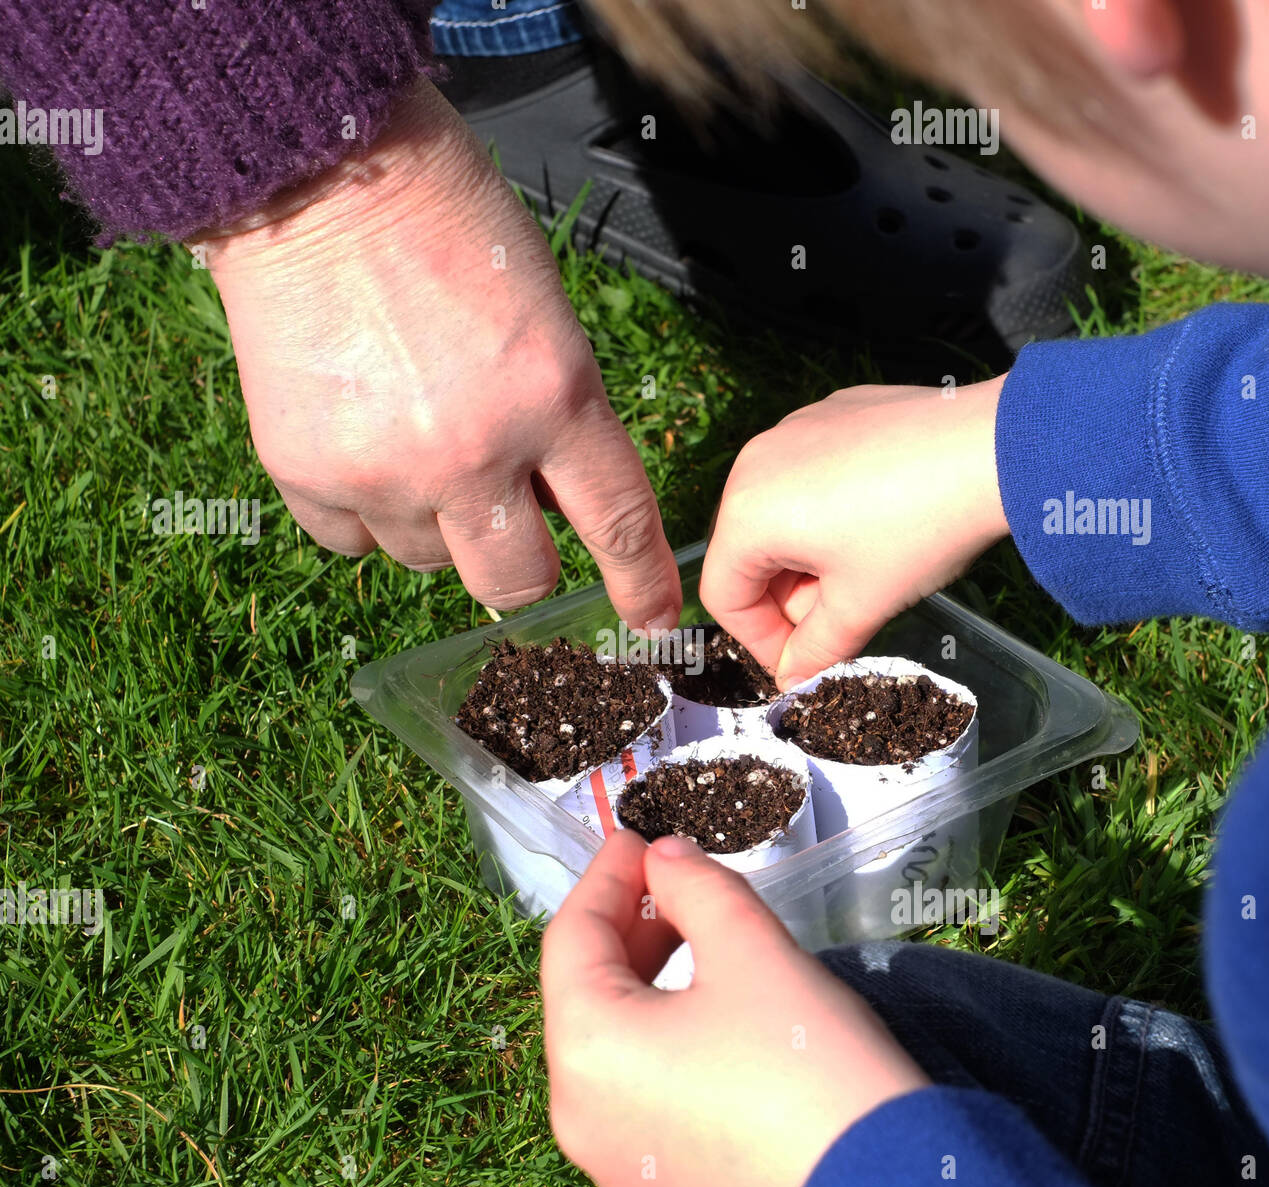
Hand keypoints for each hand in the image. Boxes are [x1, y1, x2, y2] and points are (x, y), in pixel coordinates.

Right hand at [199, 81, 680, 631]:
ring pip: (430, 563)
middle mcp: (474, 453)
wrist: (317, 176)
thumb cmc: (445, 226)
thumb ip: (559, 419)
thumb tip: (548, 507)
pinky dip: (366, 512)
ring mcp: (386, 471)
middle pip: (516, 581)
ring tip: (414, 441)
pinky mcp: (309, 473)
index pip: (618, 524)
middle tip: (509, 523)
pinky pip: (353, 542)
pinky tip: (363, 446)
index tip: (649, 617)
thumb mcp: (546, 317)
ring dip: (437, 525)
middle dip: (524, 565)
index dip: (640, 583)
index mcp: (553, 397)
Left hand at [542, 832, 928, 1186]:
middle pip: (586, 1000)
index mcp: (586, 1049)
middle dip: (630, 934)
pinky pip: (643, 1112)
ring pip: (614, 1058)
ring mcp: (617, 1171)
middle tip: (674, 888)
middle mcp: (580, 1119)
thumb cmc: (811, 1062)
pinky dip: (663, 1059)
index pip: (572, 938)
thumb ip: (696, 886)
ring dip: (646, 995)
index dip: (605, 878)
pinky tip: (713, 1034)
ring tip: (697, 951)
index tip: (638, 840)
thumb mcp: (752, 947)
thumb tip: (664, 859)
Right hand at [702, 378, 1009, 688]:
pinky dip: (831, 510)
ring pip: (779, 513)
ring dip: (809, 557)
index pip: (725, 597)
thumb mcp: (861, 606)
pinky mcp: (833, 411)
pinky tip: (883, 522)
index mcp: (747, 514)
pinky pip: (810, 475)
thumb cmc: (918, 530)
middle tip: (842, 620)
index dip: (760, 641)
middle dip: (788, 598)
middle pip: (748, 553)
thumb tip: (792, 677)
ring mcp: (794, 429)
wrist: (994, 448)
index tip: (801, 661)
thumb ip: (815, 652)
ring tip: (867, 572)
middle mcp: (755, 462)